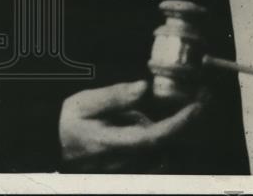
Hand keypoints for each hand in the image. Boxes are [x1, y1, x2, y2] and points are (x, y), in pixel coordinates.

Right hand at [59, 80, 203, 171]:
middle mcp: (124, 159)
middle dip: (190, 122)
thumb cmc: (66, 123)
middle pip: (168, 144)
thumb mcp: (85, 103)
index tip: (199, 103)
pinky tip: (170, 116)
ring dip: (179, 128)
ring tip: (189, 103)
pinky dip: (167, 134)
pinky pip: (156, 151)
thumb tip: (144, 87)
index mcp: (113, 143)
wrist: (48, 145)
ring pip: (164, 149)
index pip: (156, 137)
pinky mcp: (129, 165)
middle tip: (204, 97)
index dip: (181, 122)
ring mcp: (127, 165)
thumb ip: (116, 96)